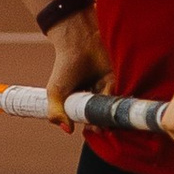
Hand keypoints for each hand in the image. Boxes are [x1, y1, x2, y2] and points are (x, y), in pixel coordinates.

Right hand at [42, 8, 111, 125]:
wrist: (78, 42)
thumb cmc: (65, 66)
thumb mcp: (55, 92)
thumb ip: (56, 113)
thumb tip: (68, 131)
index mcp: (79, 101)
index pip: (88, 119)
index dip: (92, 125)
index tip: (93, 129)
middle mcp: (94, 96)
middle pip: (102, 114)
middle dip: (103, 122)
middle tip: (102, 126)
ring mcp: (106, 87)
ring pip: (111, 105)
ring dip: (109, 111)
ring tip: (106, 113)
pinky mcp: (116, 78)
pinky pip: (118, 92)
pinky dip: (114, 94)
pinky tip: (107, 91)